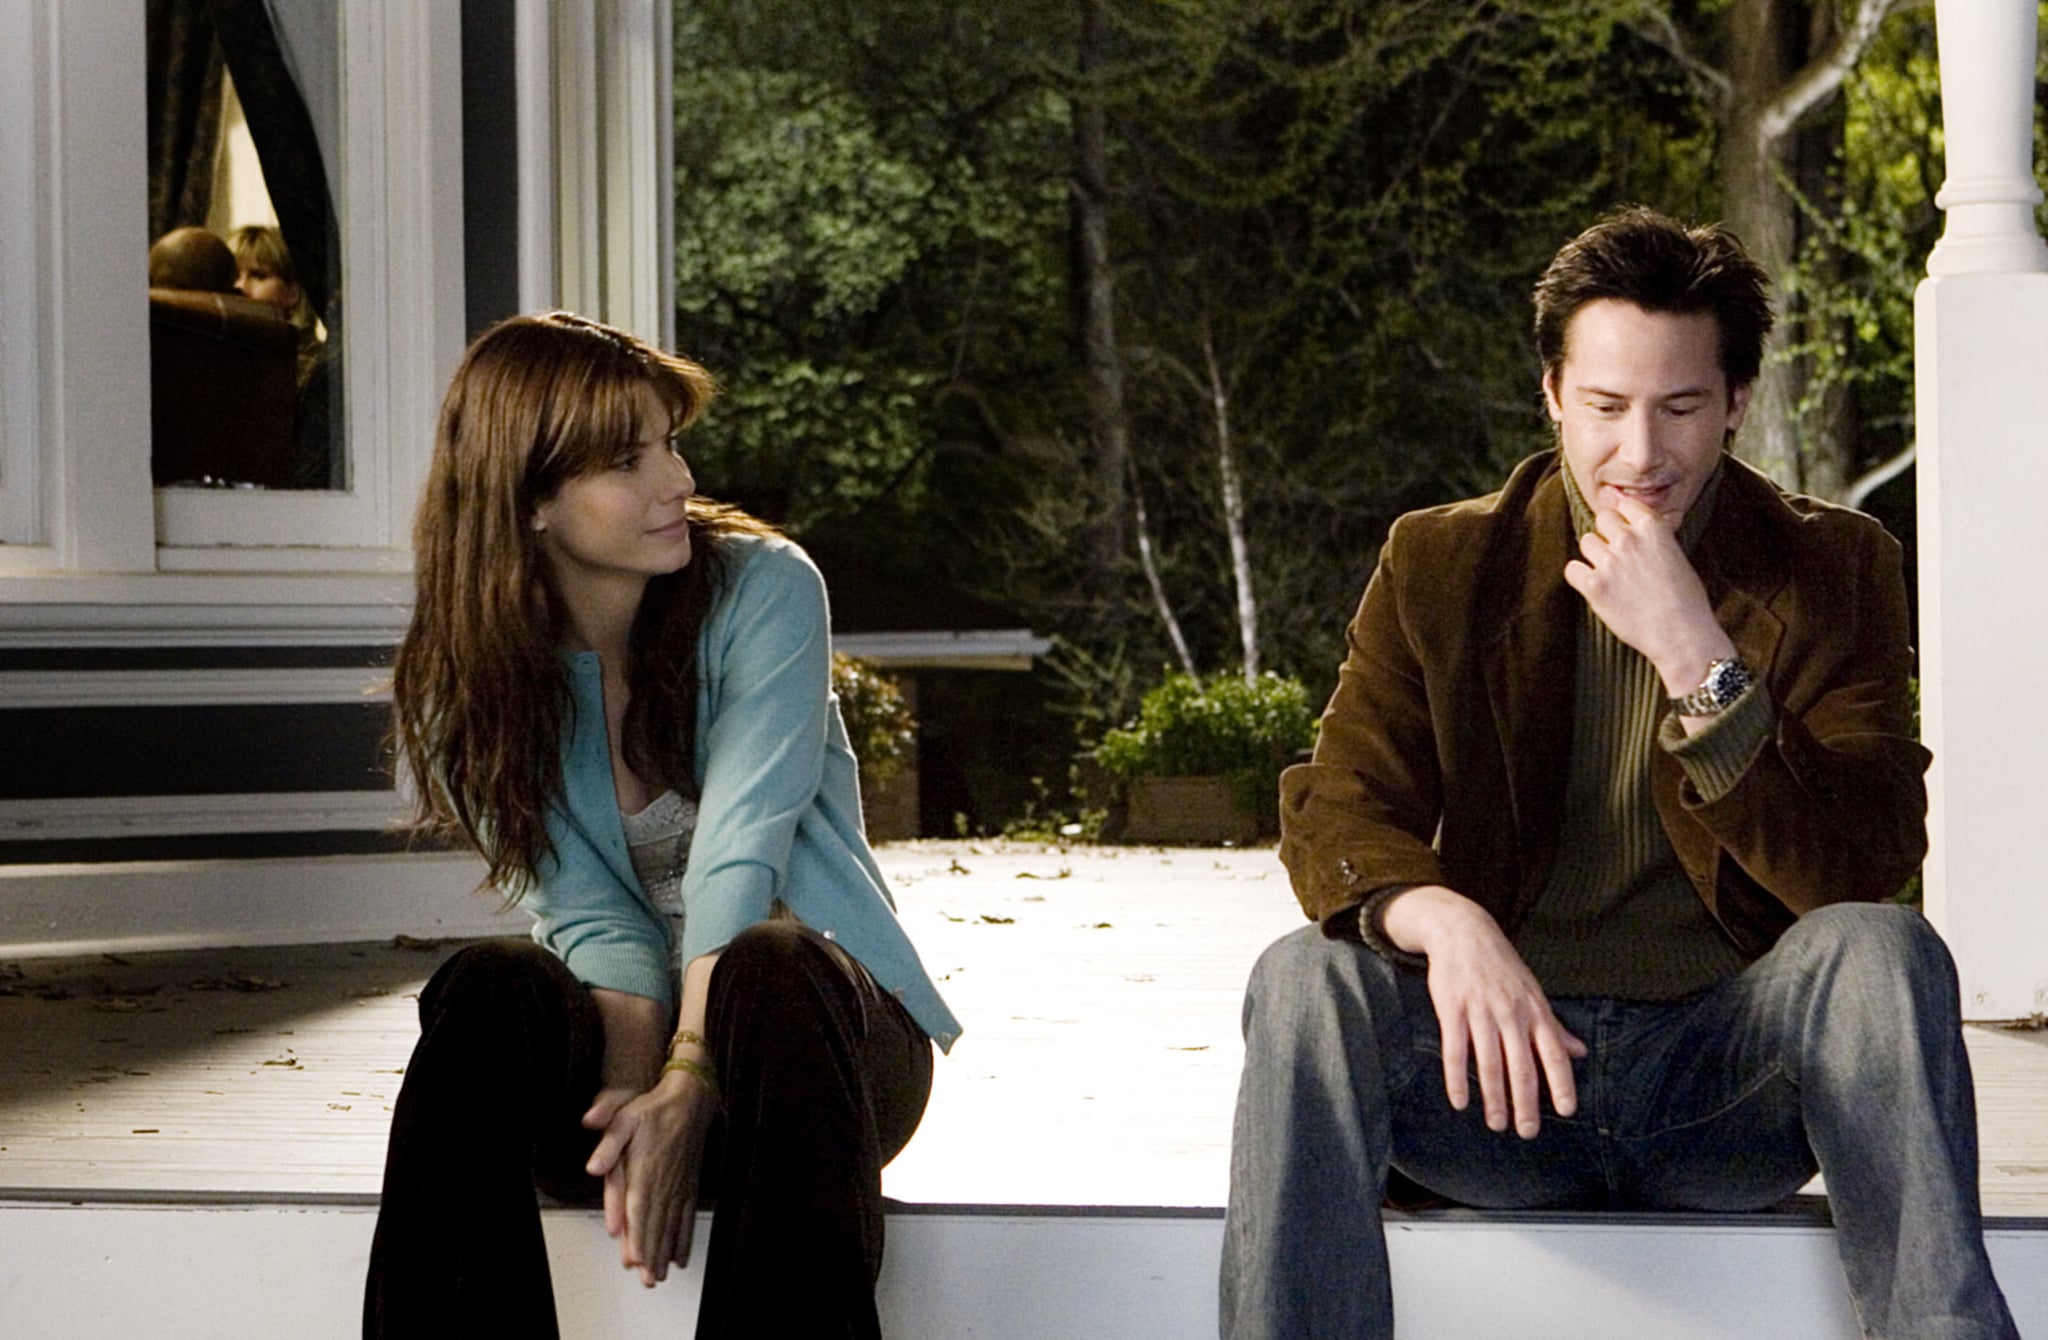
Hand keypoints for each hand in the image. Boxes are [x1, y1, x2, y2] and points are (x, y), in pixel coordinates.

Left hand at [582, 1070, 716, 1285]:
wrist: (690, 1101)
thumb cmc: (655, 1110)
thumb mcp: (625, 1119)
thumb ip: (609, 1144)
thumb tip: (594, 1165)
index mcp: (646, 1170)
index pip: (640, 1210)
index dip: (638, 1237)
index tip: (637, 1260)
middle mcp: (665, 1182)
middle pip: (657, 1225)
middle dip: (652, 1255)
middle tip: (649, 1279)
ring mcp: (679, 1186)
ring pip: (672, 1225)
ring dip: (667, 1252)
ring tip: (662, 1275)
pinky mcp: (689, 1186)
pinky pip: (687, 1217)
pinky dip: (684, 1238)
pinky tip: (681, 1255)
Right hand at [1379, 886, 1586, 1138]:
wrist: (1463, 931)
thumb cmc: (1502, 966)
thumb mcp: (1533, 993)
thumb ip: (1554, 1027)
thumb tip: (1580, 1052)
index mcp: (1535, 1011)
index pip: (1553, 1053)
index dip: (1562, 1082)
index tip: (1567, 1111)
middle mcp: (1512, 1014)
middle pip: (1521, 1066)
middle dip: (1526, 1103)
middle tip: (1527, 1131)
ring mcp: (1481, 1011)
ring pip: (1489, 1063)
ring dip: (1493, 1097)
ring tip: (1496, 1123)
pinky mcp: (1452, 1009)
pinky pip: (1455, 1050)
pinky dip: (1457, 1078)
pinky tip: (1460, 1101)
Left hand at [1563, 496, 1731, 695]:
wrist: (1682, 635)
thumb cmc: (1686, 600)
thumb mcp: (1676, 555)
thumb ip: (1652, 538)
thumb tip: (1632, 527)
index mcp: (1652, 527)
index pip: (1624, 504)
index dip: (1625, 518)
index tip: (1627, 530)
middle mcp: (1628, 539)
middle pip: (1602, 519)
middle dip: (1608, 534)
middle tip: (1618, 556)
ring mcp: (1609, 562)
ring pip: (1586, 542)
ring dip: (1595, 556)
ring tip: (1611, 575)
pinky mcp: (1594, 586)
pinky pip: (1572, 569)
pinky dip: (1580, 577)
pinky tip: (1595, 587)